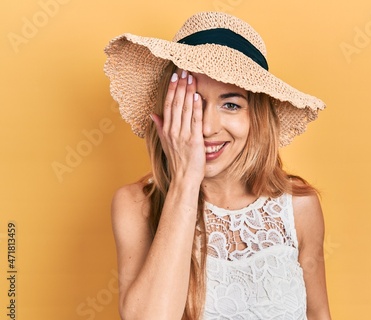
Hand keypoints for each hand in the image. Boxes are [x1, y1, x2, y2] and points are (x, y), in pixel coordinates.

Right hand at [151, 69, 204, 185]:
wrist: (184, 179)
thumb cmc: (178, 162)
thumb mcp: (166, 143)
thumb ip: (160, 128)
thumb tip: (153, 115)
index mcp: (167, 130)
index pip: (169, 105)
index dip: (172, 89)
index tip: (175, 76)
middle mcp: (173, 131)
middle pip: (176, 103)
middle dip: (180, 86)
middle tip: (184, 70)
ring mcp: (183, 135)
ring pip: (185, 109)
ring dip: (188, 92)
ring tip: (191, 77)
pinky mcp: (194, 141)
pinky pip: (195, 121)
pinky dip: (196, 108)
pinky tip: (197, 96)